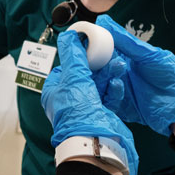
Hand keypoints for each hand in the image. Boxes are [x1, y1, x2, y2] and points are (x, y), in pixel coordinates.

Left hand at [42, 30, 137, 174]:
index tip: (88, 47)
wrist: (95, 139)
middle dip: (98, 65)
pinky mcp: (101, 113)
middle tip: (109, 55)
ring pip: (98, 85)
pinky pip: (108, 97)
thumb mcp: (73, 76)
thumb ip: (73, 54)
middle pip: (84, 75)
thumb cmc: (78, 111)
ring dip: (109, 75)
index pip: (64, 69)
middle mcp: (69, 100)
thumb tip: (69, 35)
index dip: (77, 58)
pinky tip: (117, 83)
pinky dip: (113, 90)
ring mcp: (86, 107)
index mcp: (55, 92)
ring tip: (119, 65)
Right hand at [92, 15, 174, 135]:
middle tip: (92, 61)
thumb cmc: (172, 74)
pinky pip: (107, 102)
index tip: (78, 42)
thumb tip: (103, 20)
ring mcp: (117, 91)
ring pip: (98, 85)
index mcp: (121, 58)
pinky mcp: (120, 107)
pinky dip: (110, 94)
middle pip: (95, 69)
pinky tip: (117, 86)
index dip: (88, 47)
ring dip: (102, 79)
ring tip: (113, 75)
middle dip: (92, 65)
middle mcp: (116, 74)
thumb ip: (125, 41)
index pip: (99, 51)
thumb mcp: (148, 55)